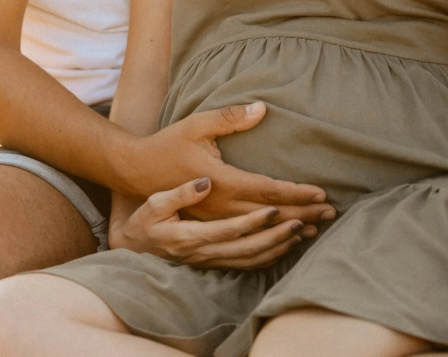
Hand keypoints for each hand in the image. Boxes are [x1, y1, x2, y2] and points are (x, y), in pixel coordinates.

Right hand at [111, 177, 307, 268]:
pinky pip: (247, 265)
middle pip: (252, 243)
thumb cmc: (145, 216)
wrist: (132, 245)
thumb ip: (181, 192)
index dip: (260, 217)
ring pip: (253, 257)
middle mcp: (204, 250)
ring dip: (282, 244)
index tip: (284, 205)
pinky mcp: (213, 263)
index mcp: (192, 231)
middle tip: (314, 215)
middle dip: (286, 229)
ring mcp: (210, 260)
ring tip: (308, 229)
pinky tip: (287, 246)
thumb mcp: (155, 199)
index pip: (233, 224)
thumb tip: (205, 182)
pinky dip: (270, 257)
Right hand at [126, 103, 335, 225]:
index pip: (268, 190)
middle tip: (332, 213)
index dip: (297, 193)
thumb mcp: (197, 124)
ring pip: (260, 234)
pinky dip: (269, 243)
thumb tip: (262, 108)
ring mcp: (215, 221)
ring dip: (290, 231)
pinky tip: (285, 242)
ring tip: (317, 229)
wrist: (137, 172)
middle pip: (271, 215)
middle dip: (303, 214)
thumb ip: (230, 118)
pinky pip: (244, 243)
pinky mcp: (209, 227)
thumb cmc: (168, 144)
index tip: (321, 193)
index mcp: (222, 181)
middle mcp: (221, 206)